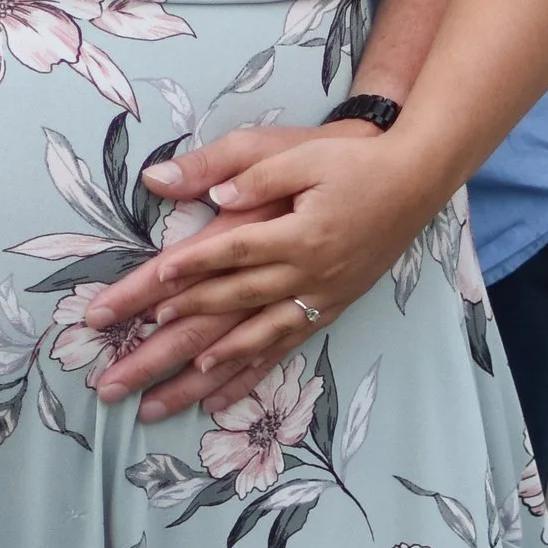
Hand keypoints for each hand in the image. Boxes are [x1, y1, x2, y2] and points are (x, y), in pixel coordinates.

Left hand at [87, 117, 424, 419]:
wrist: (416, 181)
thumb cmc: (354, 161)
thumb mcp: (300, 152)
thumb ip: (246, 171)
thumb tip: (196, 187)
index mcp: (297, 233)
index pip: (230, 254)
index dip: (188, 270)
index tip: (148, 290)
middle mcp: (308, 274)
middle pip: (231, 307)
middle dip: (175, 335)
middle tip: (131, 359)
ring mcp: (320, 296)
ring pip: (255, 340)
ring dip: (210, 368)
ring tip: (170, 391)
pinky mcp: (331, 307)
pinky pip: (286, 347)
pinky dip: (253, 372)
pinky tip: (222, 394)